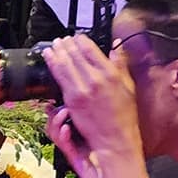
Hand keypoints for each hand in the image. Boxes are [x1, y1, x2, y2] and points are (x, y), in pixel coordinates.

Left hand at [41, 34, 141, 167]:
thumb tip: (117, 44)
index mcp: (111, 73)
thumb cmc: (123, 116)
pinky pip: (60, 76)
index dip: (80, 40)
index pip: (91, 48)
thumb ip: (121, 63)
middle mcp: (96, 78)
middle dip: (66, 44)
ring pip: (65, 63)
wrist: (115, 140)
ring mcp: (82, 88)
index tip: (76, 37)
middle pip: (75, 53)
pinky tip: (49, 57)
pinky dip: (53, 64)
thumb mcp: (128, 86)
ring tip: (53, 45)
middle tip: (61, 40)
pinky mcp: (72, 99)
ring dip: (57, 51)